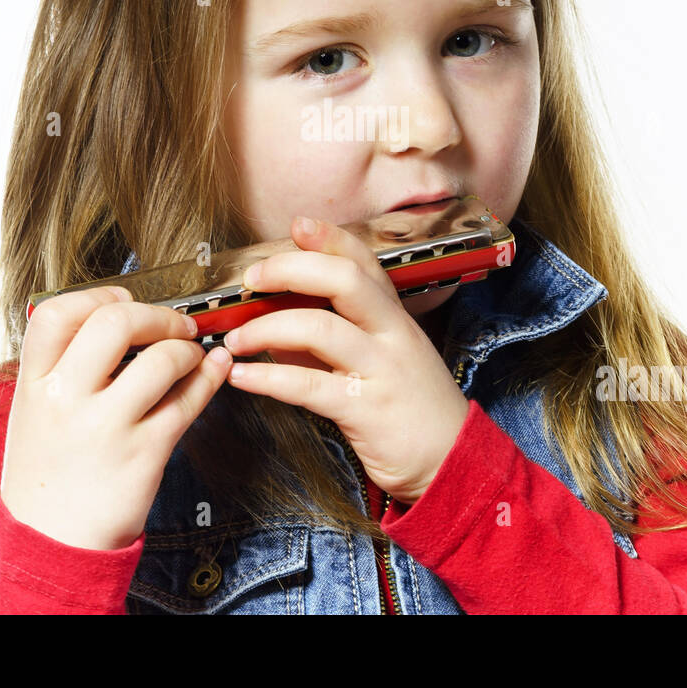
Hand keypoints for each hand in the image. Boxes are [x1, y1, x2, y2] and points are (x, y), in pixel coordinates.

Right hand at [1, 286, 231, 549]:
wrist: (49, 547)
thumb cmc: (48, 474)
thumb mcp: (34, 412)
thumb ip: (63, 365)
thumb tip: (119, 316)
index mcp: (32, 383)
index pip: (56, 312)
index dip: (98, 296)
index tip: (124, 300)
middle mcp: (64, 399)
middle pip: (115, 322)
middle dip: (156, 314)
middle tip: (174, 323)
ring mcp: (105, 427)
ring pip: (162, 359)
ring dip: (188, 348)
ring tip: (193, 354)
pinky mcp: (144, 453)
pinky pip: (188, 400)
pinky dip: (210, 376)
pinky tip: (214, 369)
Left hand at [223, 216, 469, 504]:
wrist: (451, 462)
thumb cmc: (405, 406)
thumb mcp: (374, 360)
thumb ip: (326, 336)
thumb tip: (272, 319)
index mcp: (394, 315)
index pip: (363, 261)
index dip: (330, 238)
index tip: (297, 226)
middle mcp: (392, 333)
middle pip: (344, 280)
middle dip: (290, 270)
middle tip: (252, 280)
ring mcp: (382, 369)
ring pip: (320, 329)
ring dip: (266, 328)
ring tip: (235, 340)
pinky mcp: (367, 410)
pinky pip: (309, 386)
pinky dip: (268, 378)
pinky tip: (242, 377)